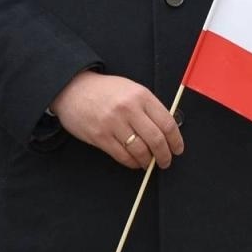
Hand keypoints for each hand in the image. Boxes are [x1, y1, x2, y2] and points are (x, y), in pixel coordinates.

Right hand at [50, 70, 183, 169]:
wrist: (73, 89)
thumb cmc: (105, 90)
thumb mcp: (131, 89)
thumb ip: (149, 107)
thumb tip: (166, 130)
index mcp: (141, 95)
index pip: (167, 123)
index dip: (176, 140)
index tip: (177, 148)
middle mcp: (129, 109)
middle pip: (156, 140)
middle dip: (165, 155)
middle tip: (166, 161)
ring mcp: (114, 124)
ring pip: (140, 151)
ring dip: (148, 161)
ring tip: (149, 163)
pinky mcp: (100, 137)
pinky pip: (122, 156)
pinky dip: (132, 163)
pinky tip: (135, 162)